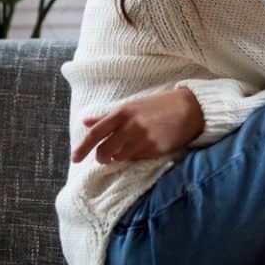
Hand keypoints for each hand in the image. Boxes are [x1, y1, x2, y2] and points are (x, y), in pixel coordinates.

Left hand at [70, 88, 205, 163]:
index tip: (74, 158)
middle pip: (105, 151)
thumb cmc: (158, 105)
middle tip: (106, 157)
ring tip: (128, 149)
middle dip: (102, 157)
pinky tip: (144, 147)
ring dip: (120, 157)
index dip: (82, 148)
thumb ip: (107, 116)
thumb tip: (85, 122)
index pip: (96, 133)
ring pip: (120, 157)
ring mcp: (143, 139)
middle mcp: (130, 126)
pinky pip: (137, 159)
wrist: (189, 108)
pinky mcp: (155, 149)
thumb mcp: (131, 106)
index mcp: (122, 112)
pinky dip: (135, 157)